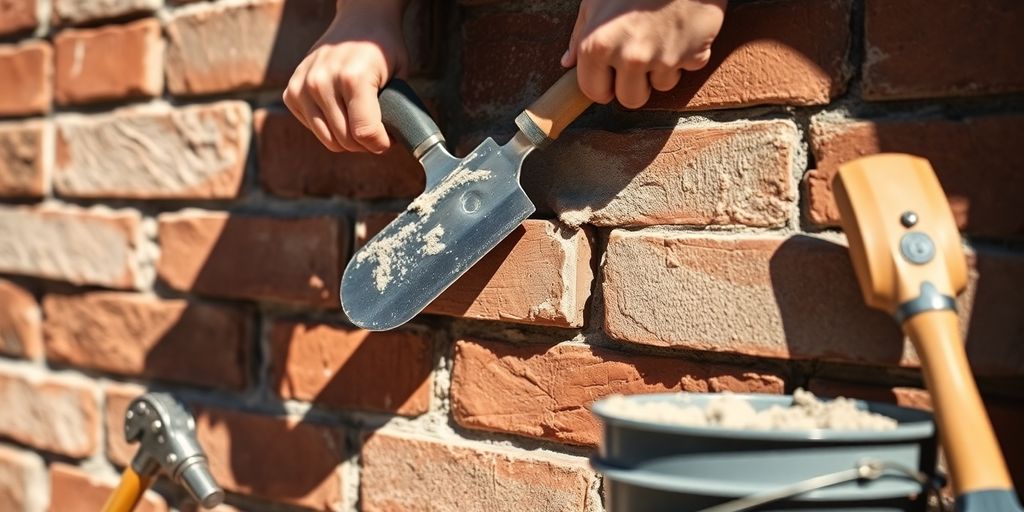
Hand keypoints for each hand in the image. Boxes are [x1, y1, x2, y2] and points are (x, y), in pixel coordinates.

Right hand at [283, 1, 406, 152]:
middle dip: (366, 144)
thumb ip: (393, 111)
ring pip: (328, 139)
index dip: (380, 144)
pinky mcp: (291, 92)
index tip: (388, 142)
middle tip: (377, 134)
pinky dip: (329, 128)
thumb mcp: (399, 75)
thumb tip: (386, 144)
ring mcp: (303, 86)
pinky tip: (341, 113)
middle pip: (345, 140)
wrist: (358, 21)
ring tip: (361, 126)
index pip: (364, 133)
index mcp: (353, 78)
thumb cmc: (381, 48)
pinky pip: (313, 128)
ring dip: (348, 140)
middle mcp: (322, 82)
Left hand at [561, 0, 727, 108]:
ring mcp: (664, 58)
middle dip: (634, 84)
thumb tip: (568, 63)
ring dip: (662, 68)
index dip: (603, 85)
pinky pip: (688, 68)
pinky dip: (687, 53)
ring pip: (661, 86)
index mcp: (598, 45)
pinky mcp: (695, 54)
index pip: (595, 93)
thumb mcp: (596, 0)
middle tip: (639, 59)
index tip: (610, 75)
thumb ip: (580, 35)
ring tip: (661, 36)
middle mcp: (630, 56)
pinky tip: (681, 30)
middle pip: (631, 100)